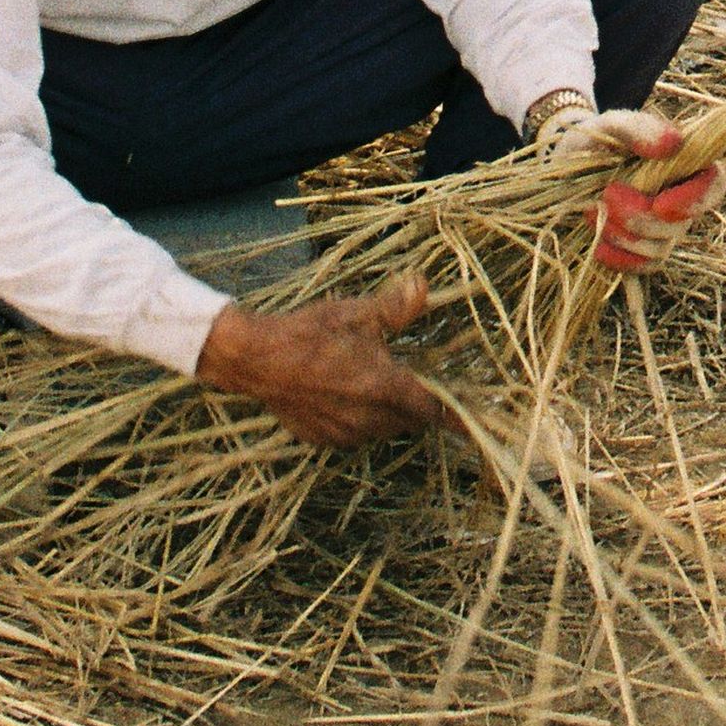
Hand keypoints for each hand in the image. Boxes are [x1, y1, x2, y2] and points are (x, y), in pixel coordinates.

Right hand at [191, 269, 448, 448]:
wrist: (255, 359)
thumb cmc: (308, 333)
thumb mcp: (356, 313)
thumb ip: (396, 306)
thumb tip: (425, 286)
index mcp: (384, 388)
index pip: (433, 411)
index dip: (453, 416)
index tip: (469, 424)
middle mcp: (368, 418)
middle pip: (409, 421)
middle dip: (415, 405)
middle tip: (409, 380)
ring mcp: (343, 433)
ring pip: (382, 430)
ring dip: (386, 413)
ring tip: (371, 383)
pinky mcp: (321, 439)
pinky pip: (353, 434)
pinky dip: (357, 420)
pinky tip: (342, 395)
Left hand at [552, 106, 721, 273]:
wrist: (565, 168)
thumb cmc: (597, 141)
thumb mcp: (611, 126)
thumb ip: (641, 128)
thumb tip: (673, 142)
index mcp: (686, 164)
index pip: (714, 184)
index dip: (695, 200)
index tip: (660, 205)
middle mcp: (681, 199)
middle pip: (681, 224)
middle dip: (641, 218)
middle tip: (607, 193)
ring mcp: (664, 229)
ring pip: (660, 248)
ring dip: (624, 235)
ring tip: (593, 211)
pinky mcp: (643, 251)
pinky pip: (643, 266)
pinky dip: (619, 258)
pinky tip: (598, 244)